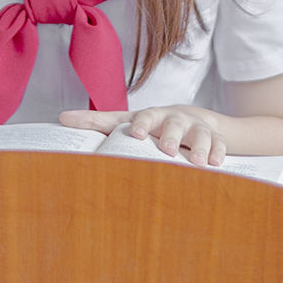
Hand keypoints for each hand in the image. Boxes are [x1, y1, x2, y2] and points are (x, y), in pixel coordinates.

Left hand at [59, 105, 229, 165]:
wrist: (197, 119)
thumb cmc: (154, 124)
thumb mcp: (129, 121)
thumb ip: (98, 122)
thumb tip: (61, 119)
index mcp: (153, 116)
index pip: (146, 117)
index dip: (141, 125)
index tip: (136, 135)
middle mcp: (176, 120)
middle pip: (177, 124)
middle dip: (174, 137)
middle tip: (169, 151)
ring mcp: (198, 129)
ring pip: (202, 134)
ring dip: (201, 147)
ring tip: (200, 163)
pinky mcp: (216, 139)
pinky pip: (221, 144)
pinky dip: (220, 153)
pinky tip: (218, 165)